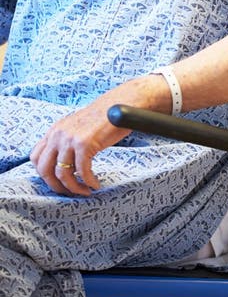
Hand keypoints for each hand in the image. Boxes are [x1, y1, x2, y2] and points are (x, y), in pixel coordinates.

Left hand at [29, 76, 167, 195]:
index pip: (36, 157)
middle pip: (44, 170)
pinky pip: (82, 171)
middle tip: (69, 192)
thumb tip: (64, 163)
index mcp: (54, 130)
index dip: (44, 175)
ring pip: (63, 174)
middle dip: (56, 186)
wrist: (121, 103)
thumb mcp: (76, 127)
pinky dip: (89, 182)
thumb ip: (66, 141)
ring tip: (85, 190)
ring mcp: (70, 139)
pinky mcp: (85, 144)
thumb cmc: (103, 117)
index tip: (57, 182)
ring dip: (74, 188)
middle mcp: (58, 134)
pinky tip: (95, 183)